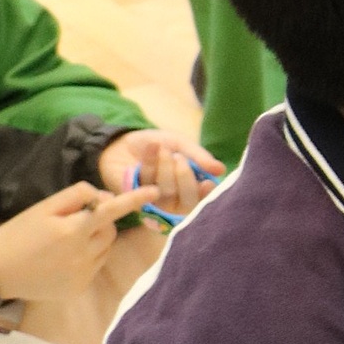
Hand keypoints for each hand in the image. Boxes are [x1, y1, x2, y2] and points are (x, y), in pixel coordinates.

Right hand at [0, 182, 155, 302]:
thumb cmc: (19, 233)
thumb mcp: (44, 207)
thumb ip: (76, 197)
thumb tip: (103, 197)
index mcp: (73, 231)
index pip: (111, 211)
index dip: (134, 200)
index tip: (155, 191)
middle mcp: (82, 255)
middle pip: (110, 231)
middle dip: (102, 222)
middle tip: (76, 220)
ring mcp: (82, 275)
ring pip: (105, 250)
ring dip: (96, 240)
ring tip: (67, 240)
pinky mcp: (78, 288)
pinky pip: (95, 267)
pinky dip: (87, 258)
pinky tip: (63, 259)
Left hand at [97, 129, 223, 213]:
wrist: (122, 141)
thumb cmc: (155, 146)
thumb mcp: (180, 144)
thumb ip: (199, 157)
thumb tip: (221, 170)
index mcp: (188, 191)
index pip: (201, 201)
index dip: (206, 196)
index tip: (208, 183)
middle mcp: (172, 201)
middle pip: (186, 202)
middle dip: (185, 178)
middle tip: (179, 158)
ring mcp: (153, 202)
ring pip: (166, 192)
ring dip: (165, 167)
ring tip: (162, 148)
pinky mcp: (134, 199)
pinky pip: (146, 186)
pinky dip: (151, 163)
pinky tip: (152, 149)